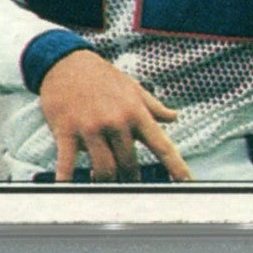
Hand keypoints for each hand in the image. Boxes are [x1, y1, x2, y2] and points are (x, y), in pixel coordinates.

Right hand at [38, 50, 192, 181]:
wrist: (67, 63)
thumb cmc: (102, 77)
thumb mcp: (132, 87)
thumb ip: (153, 106)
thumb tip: (173, 117)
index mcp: (135, 111)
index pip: (161, 144)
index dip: (175, 165)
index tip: (186, 182)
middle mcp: (115, 121)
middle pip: (129, 164)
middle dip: (130, 178)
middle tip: (129, 184)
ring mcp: (90, 127)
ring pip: (104, 169)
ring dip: (105, 181)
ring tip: (102, 182)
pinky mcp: (67, 132)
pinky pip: (67, 164)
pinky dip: (68, 180)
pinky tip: (68, 189)